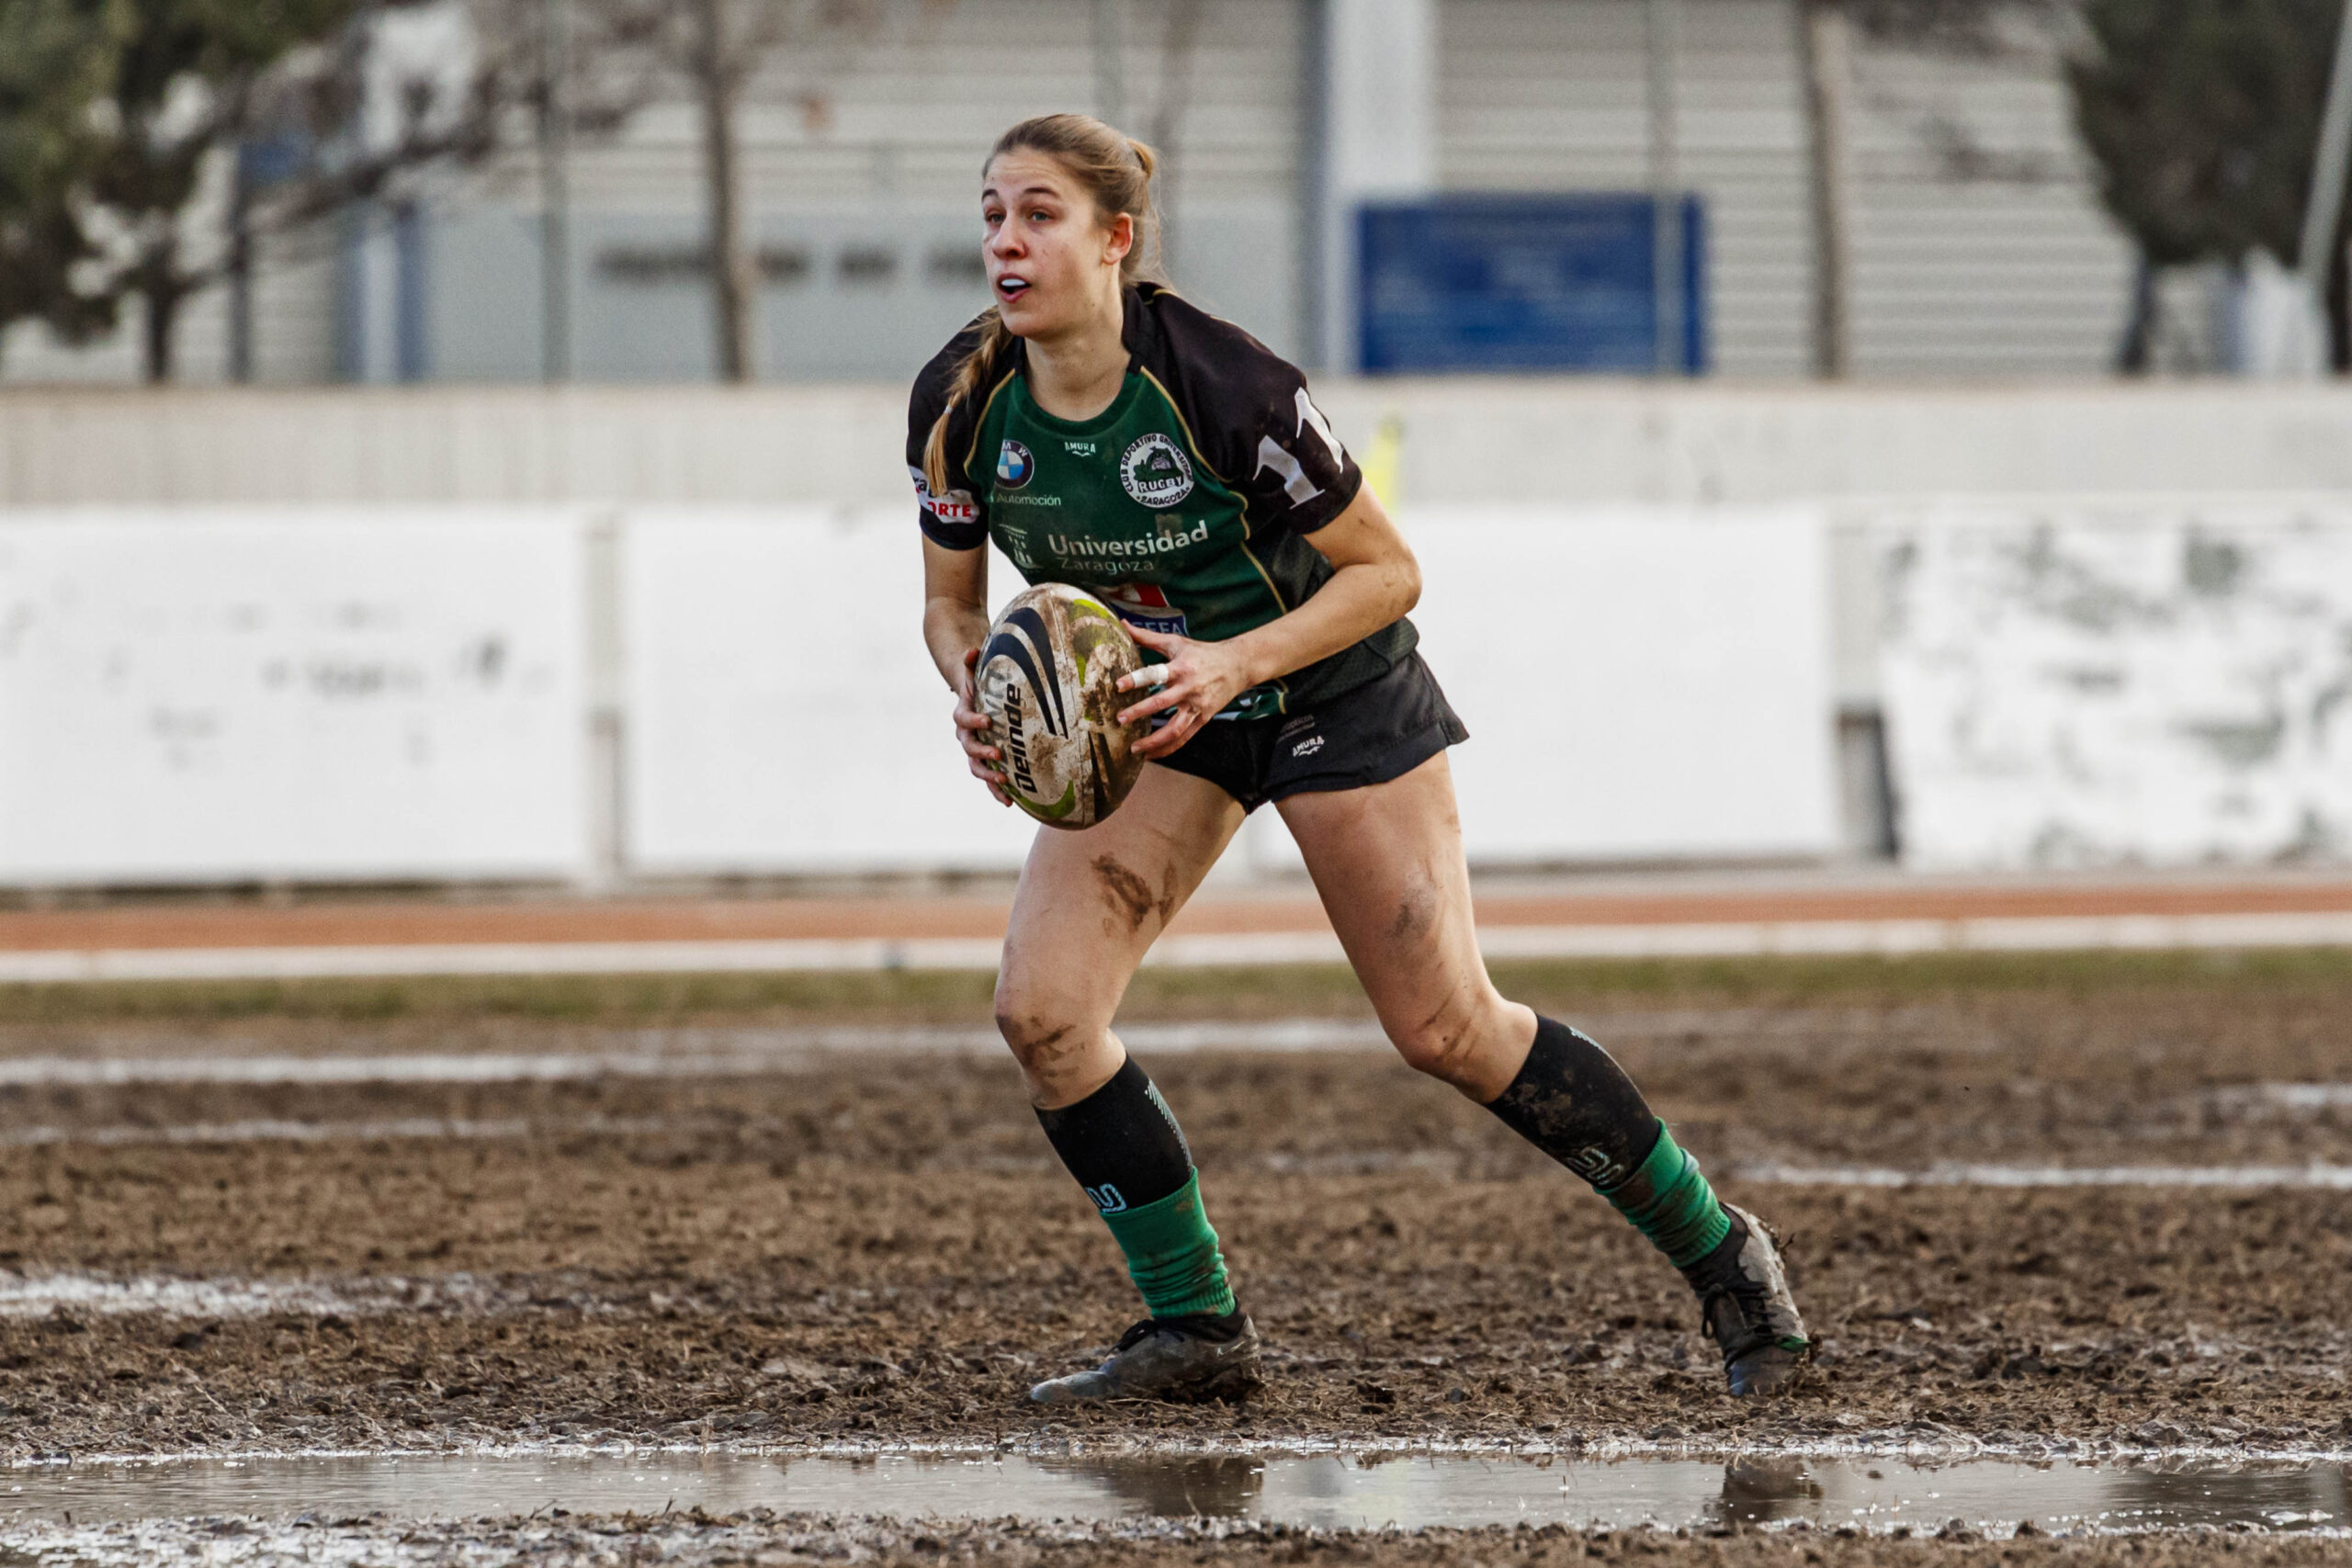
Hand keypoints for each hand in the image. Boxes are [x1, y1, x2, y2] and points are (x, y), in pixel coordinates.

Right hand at [953, 647, 1012, 805]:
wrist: (974, 697)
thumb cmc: (979, 682)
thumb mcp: (974, 671)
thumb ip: (971, 662)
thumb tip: (971, 649)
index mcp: (963, 714)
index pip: (963, 719)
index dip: (973, 720)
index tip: (987, 721)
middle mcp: (966, 735)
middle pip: (969, 748)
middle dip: (983, 752)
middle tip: (998, 754)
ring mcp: (976, 750)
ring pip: (977, 767)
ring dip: (990, 777)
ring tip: (1004, 784)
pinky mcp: (987, 761)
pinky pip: (990, 778)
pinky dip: (998, 791)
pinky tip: (1011, 803)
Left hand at [1116, 624, 1255, 758]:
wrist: (1237, 666)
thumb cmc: (1202, 652)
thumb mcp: (1176, 642)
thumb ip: (1147, 637)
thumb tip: (1122, 624)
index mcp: (1181, 667)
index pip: (1155, 673)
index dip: (1136, 679)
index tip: (1118, 686)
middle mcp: (1189, 688)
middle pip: (1161, 703)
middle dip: (1139, 712)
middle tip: (1119, 720)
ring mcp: (1197, 706)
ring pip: (1174, 729)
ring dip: (1154, 741)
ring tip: (1134, 748)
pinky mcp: (1203, 719)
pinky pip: (1184, 738)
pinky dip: (1167, 748)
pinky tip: (1151, 754)